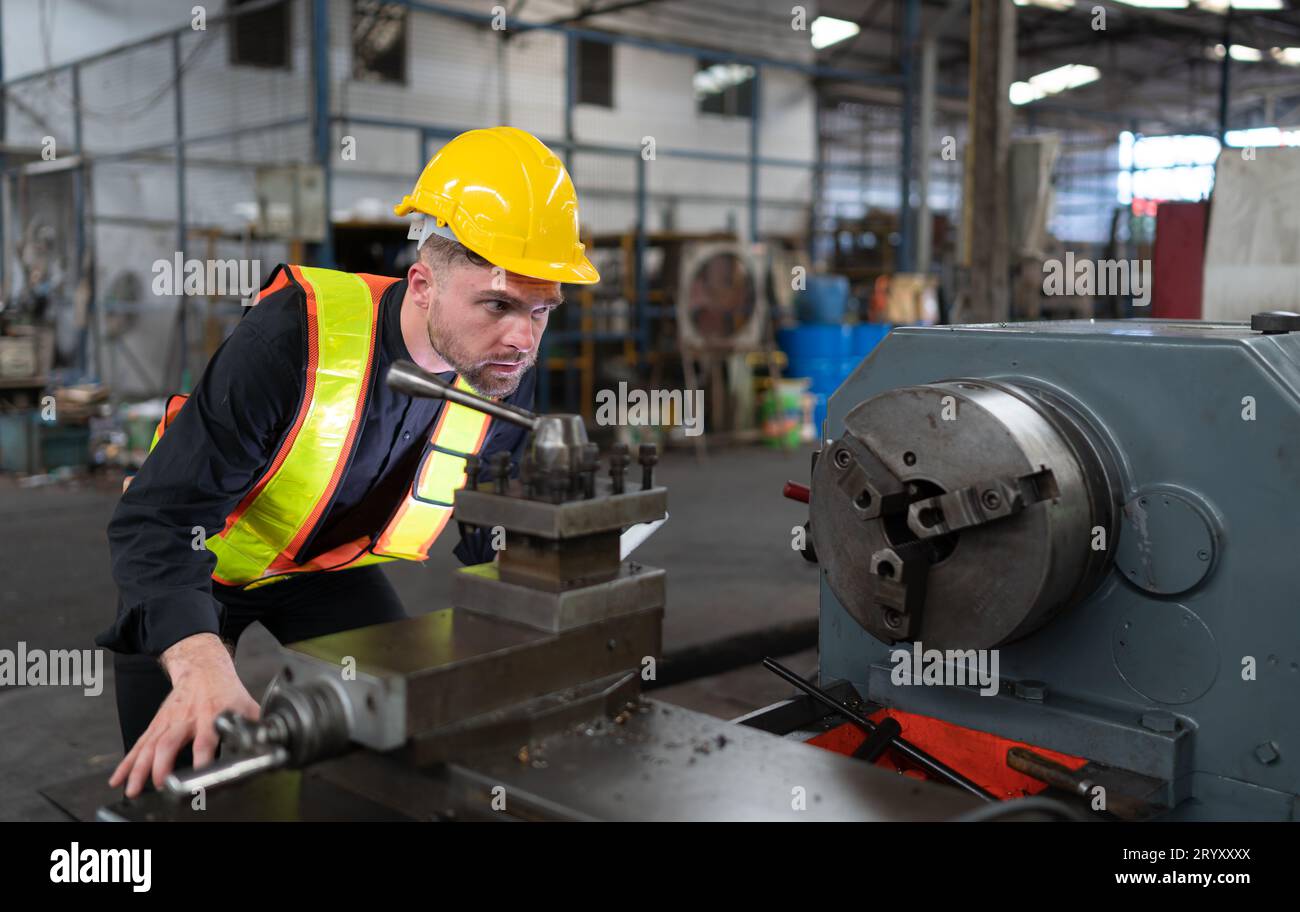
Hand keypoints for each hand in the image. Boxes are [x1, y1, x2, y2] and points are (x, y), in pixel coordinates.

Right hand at [109, 633, 259, 798]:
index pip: (205, 739)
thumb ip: (256, 724)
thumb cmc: (225, 689)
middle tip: (160, 784)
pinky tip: (119, 779)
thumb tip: (271, 740)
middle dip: (162, 765)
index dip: (202, 756)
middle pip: (169, 743)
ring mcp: (168, 722)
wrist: (202, 666)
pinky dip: (126, 763)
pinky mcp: (156, 725)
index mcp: (209, 715)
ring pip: (149, 746)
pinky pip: (139, 745)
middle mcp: (185, 719)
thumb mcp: (245, 703)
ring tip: (132, 789)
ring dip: (139, 769)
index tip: (200, 772)